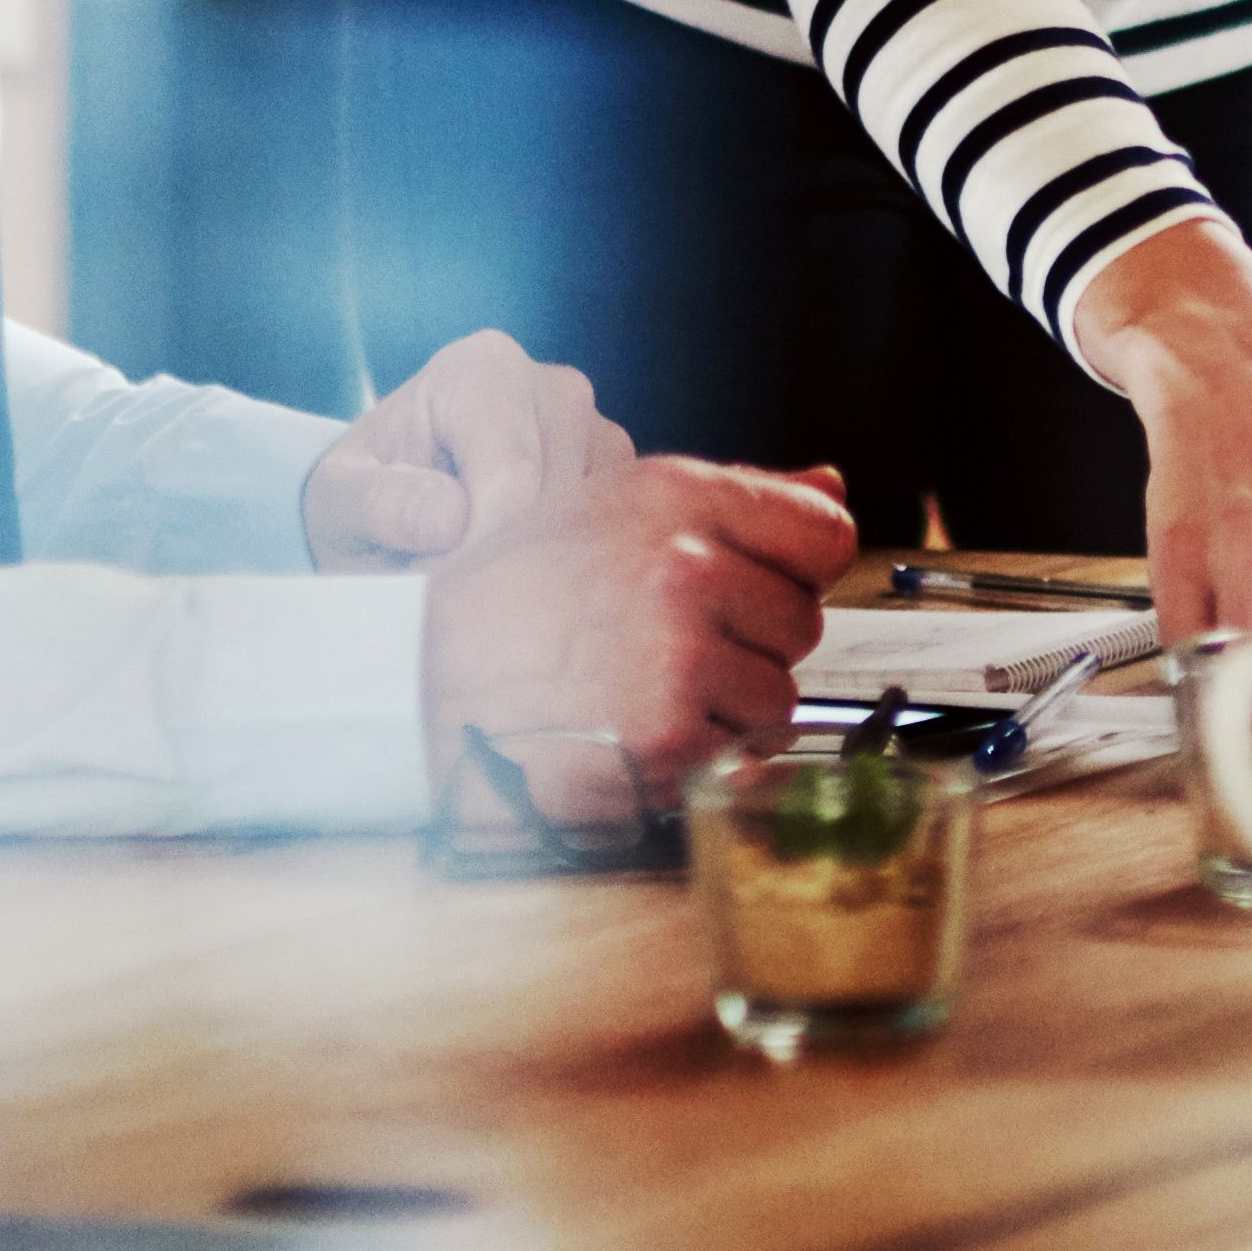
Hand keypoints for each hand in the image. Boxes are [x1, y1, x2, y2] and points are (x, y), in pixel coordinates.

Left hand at [301, 325, 630, 568]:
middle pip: (559, 505)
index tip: (437, 599)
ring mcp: (598, 435)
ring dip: (536, 578)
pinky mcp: (620, 484)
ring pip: (593, 529)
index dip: (479, 555)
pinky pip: (613, 544)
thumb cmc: (365, 492)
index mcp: (483, 370)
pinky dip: (566, 578)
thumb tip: (451, 518)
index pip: (512, 478)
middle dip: (504, 569)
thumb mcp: (339, 499)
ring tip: (473, 592)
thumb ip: (382, 503)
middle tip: (447, 606)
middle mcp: (555, 389)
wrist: (389, 499)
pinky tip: (515, 588)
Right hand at [414, 452, 850, 820]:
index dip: (798, 570)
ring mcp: (678, 658)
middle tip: (666, 651)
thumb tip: (834, 488)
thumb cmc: (511, 599)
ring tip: (644, 696)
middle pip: (803, 624)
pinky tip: (632, 737)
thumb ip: (737, 501)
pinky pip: (737, 758)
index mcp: (676, 496)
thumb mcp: (614, 511)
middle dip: (751, 647)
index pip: (823, 534)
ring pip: (777, 699)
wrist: (417, 686)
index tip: (757, 588)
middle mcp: (685, 568)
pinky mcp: (667, 741)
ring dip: (728, 711)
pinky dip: (697, 762)